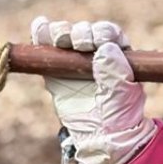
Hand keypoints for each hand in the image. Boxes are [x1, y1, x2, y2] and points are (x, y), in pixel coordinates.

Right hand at [30, 16, 155, 163]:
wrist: (101, 136)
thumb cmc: (119, 115)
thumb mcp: (123, 95)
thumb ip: (116, 71)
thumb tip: (106, 47)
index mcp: (117, 55)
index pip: (108, 33)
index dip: (101, 32)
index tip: (97, 42)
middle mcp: (95, 52)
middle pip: (84, 30)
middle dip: (80, 32)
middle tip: (79, 44)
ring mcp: (73, 59)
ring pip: (64, 34)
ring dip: (60, 32)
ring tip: (60, 41)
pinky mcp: (55, 69)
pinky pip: (45, 46)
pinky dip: (40, 33)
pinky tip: (39, 28)